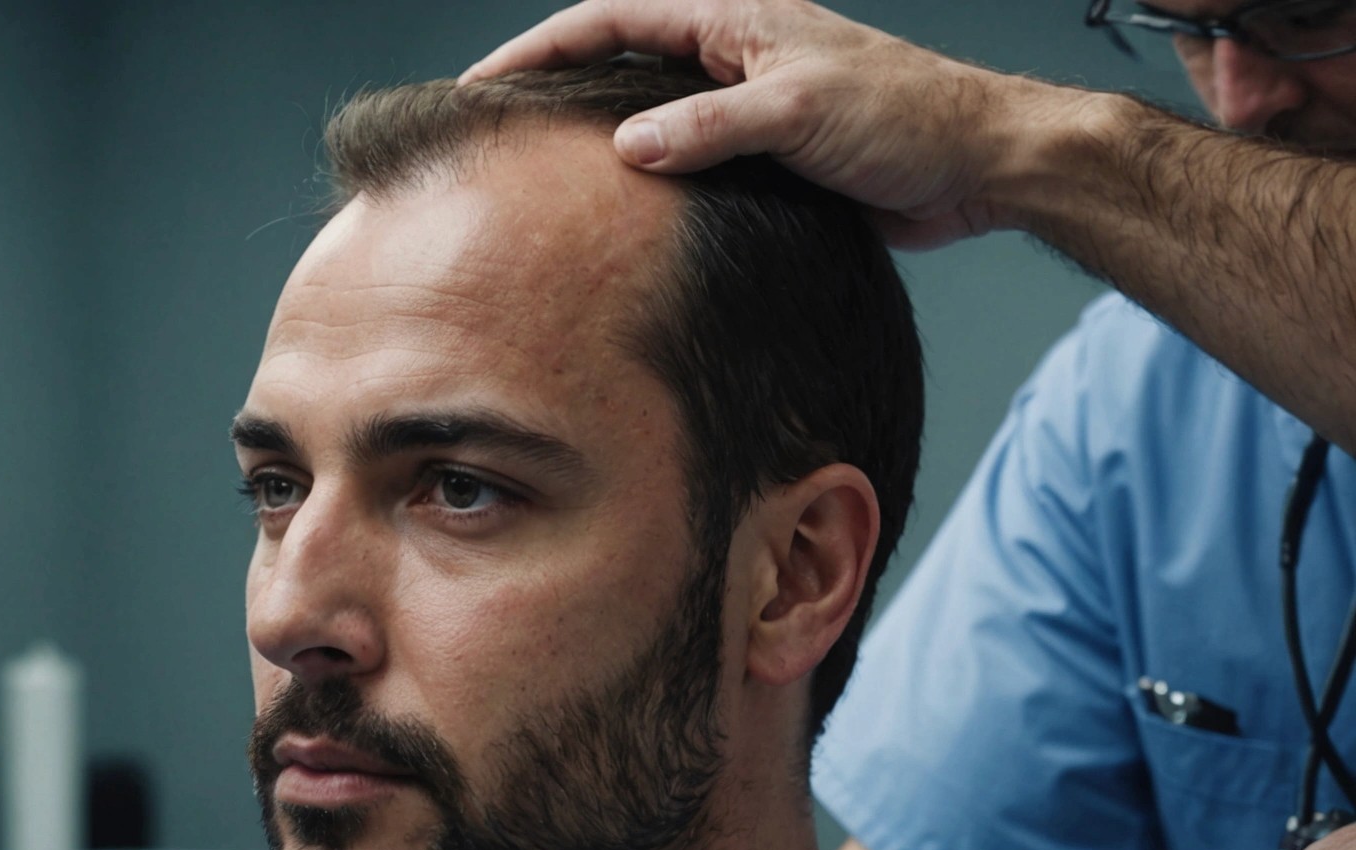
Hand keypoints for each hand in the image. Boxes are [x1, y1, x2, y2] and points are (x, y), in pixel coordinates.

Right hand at [460, 0, 1099, 249]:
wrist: (976, 163)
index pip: (610, 20)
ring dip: (594, 143)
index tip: (485, 84)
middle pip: (616, 64)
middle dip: (553, 90)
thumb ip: (711, 128)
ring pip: (646, 118)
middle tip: (497, 131)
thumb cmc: (906, 115)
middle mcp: (728, 56)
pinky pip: (684, 167)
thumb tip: (627, 147)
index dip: (540, 49)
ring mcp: (742, 108)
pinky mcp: (761, 159)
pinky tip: (617, 218)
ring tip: (537, 178)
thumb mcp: (799, 112)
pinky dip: (644, 187)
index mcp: (731, 20)